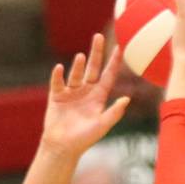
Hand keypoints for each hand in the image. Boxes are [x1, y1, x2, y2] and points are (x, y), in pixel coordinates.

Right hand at [40, 33, 129, 157]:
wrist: (62, 147)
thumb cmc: (84, 139)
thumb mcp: (102, 125)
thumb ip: (114, 112)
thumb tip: (127, 98)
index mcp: (98, 98)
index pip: (108, 76)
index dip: (114, 63)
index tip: (120, 47)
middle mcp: (85, 92)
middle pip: (92, 68)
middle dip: (96, 53)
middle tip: (98, 36)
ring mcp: (71, 93)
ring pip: (75, 74)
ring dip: (77, 66)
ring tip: (80, 57)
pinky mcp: (56, 96)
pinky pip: (57, 82)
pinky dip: (58, 75)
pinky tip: (60, 68)